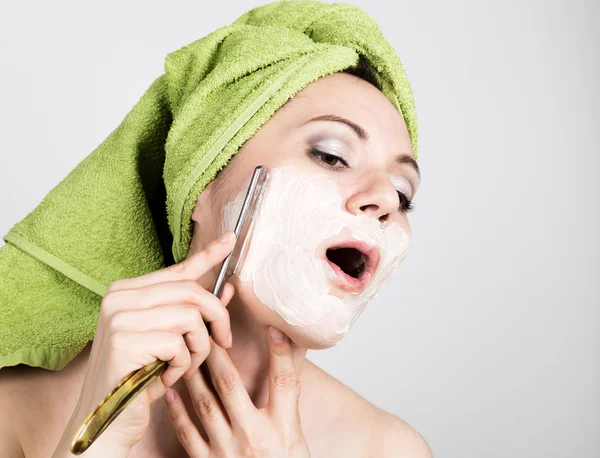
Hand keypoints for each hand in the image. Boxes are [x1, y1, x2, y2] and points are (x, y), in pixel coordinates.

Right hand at [55, 231, 237, 453]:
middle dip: (217, 319)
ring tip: (183, 366)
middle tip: (223, 342)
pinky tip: (166, 377)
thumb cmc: (139, 378)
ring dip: (199, 349)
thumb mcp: (169, 339)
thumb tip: (227, 288)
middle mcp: (118, 298)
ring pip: (191, 318)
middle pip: (192, 292)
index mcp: (126, 291)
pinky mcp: (124, 341)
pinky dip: (182, 365)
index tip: (230, 240)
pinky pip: (179, 344)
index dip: (208, 256)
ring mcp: (118, 318)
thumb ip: (193, 312)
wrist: (104, 421)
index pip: (178, 270)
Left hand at [165, 326, 311, 457]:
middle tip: (206, 330)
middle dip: (217, 355)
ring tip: (184, 352)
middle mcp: (255, 437)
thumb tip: (286, 367)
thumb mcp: (297, 436)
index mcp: (283, 428)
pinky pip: (188, 435)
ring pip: (205, 404)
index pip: (284, 381)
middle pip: (231, 386)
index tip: (273, 327)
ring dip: (193, 376)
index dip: (280, 353)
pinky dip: (177, 412)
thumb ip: (288, 403)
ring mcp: (228, 451)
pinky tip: (171, 393)